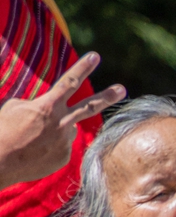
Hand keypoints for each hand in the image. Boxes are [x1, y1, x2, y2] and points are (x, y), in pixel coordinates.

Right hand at [0, 51, 123, 188]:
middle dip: (107, 97)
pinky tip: (35, 150)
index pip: (69, 82)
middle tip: (122, 88)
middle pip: (89, 106)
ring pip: (66, 129)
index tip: (95, 56)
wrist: (0, 160)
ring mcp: (66, 141)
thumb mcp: (15, 106)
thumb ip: (39, 104)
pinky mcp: (65, 156)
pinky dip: (49, 145)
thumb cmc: (3, 129)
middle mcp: (62, 122)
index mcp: (48, 105)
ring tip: (33, 137)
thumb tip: (55, 111)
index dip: (83, 68)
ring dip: (52, 130)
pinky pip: (61, 146)